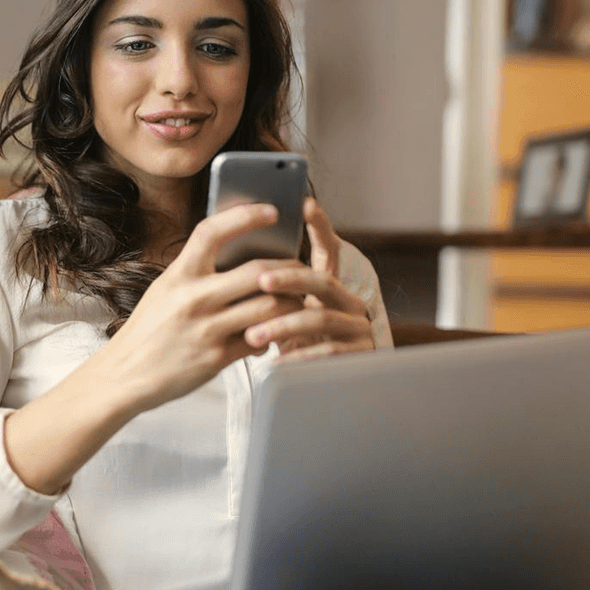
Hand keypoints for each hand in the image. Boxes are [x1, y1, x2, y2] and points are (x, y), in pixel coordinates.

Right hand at [98, 203, 304, 411]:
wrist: (124, 375)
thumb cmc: (147, 331)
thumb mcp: (164, 290)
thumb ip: (196, 272)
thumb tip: (237, 253)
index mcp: (178, 276)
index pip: (212, 232)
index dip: (245, 216)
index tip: (272, 211)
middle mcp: (192, 299)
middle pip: (258, 272)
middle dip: (288, 270)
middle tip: (299, 270)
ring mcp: (206, 329)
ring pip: (269, 307)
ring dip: (290, 304)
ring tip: (294, 302)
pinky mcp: (216, 358)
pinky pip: (259, 341)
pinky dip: (272, 335)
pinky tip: (272, 334)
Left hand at [241, 197, 374, 361]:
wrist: (313, 385)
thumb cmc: (290, 345)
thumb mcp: (278, 315)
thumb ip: (267, 290)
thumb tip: (230, 259)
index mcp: (329, 287)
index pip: (327, 250)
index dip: (320, 227)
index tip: (306, 204)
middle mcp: (348, 301)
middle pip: (321, 280)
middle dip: (289, 279)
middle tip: (260, 280)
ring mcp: (357, 327)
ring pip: (320, 318)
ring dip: (283, 325)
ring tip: (252, 335)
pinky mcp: (359, 355)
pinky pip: (328, 352)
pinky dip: (299, 357)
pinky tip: (276, 362)